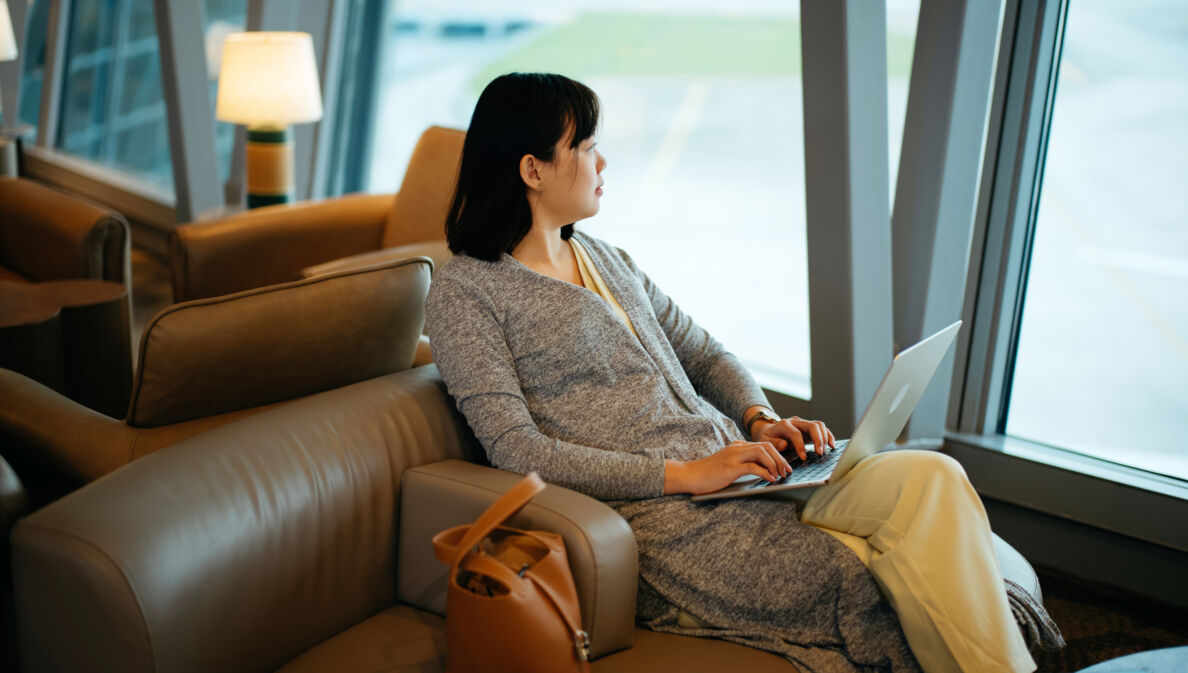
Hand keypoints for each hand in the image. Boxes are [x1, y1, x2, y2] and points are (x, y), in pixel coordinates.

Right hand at [664, 441, 792, 494]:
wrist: (690, 475)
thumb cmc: (709, 474)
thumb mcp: (729, 465)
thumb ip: (744, 464)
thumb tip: (764, 472)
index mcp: (738, 446)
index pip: (764, 445)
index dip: (778, 455)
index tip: (784, 467)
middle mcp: (737, 448)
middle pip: (766, 446)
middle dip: (780, 459)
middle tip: (786, 472)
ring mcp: (734, 456)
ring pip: (762, 453)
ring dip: (775, 464)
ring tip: (779, 475)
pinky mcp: (730, 467)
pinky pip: (753, 466)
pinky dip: (765, 472)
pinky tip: (770, 479)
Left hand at [753, 416, 835, 460]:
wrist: (769, 431)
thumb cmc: (768, 438)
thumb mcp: (765, 441)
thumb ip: (773, 443)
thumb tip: (785, 444)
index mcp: (784, 425)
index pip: (795, 433)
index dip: (800, 446)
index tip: (804, 458)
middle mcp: (795, 422)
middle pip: (811, 426)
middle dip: (817, 440)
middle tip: (820, 453)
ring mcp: (803, 423)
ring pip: (819, 425)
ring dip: (824, 438)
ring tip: (825, 451)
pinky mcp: (809, 428)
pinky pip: (822, 428)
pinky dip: (828, 435)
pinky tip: (831, 445)